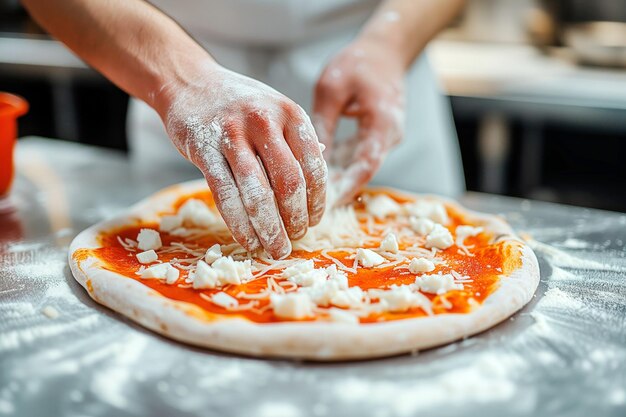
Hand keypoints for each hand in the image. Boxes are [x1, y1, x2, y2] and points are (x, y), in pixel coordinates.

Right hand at [158, 62, 326, 258]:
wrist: (189, 81)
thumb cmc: (238, 103)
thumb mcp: (277, 109)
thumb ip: (298, 141)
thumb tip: (320, 180)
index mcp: (291, 113)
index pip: (314, 166)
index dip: (317, 201)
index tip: (314, 222)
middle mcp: (265, 121)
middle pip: (289, 183)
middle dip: (295, 219)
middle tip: (295, 240)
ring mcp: (233, 134)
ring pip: (257, 193)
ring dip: (269, 228)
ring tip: (275, 248)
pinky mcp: (204, 149)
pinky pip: (225, 194)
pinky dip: (239, 224)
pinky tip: (248, 239)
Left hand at [313, 39, 405, 203]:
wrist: (386, 50)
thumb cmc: (359, 62)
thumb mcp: (330, 87)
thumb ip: (321, 122)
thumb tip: (306, 158)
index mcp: (382, 124)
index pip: (366, 167)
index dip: (346, 188)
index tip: (324, 205)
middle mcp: (389, 136)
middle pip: (363, 171)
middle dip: (337, 189)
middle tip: (307, 204)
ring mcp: (385, 138)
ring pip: (360, 166)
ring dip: (337, 178)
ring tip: (307, 193)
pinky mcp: (377, 136)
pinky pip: (358, 156)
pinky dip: (340, 164)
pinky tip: (316, 172)